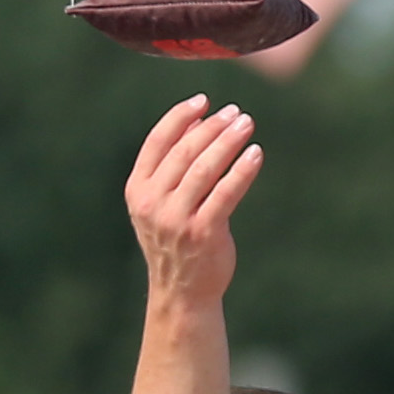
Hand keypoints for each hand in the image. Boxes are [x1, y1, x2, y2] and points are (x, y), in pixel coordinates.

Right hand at [124, 94, 262, 312]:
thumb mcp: (161, 204)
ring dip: (229, 141)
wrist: (182, 292)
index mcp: (137, 191)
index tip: (204, 101)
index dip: (180, 116)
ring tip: (246, 124)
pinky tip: (255, 154)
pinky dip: (242, 169)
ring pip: (206, 168)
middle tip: (235, 113)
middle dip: (212, 127)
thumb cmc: (176, 241)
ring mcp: (177, 219)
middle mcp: (153, 204)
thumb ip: (172, 168)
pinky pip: (226, 192)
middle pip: (185, 152)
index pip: (157, 142)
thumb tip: (198, 123)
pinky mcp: (203, 232)